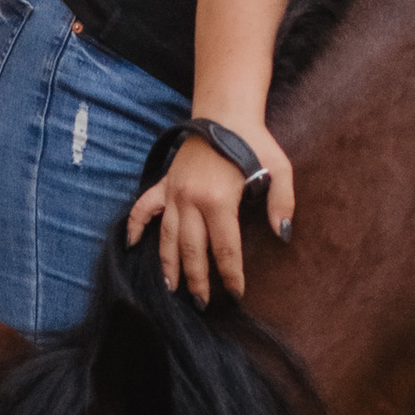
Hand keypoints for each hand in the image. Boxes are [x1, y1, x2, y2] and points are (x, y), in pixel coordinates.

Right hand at [126, 121, 295, 304]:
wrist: (226, 111)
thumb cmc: (255, 140)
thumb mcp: (280, 168)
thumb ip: (282, 202)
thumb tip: (282, 234)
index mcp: (219, 200)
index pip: (225, 250)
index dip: (231, 275)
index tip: (236, 294)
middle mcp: (191, 200)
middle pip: (192, 251)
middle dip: (198, 281)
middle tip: (202, 304)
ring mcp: (174, 192)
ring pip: (167, 238)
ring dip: (168, 265)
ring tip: (171, 289)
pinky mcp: (166, 183)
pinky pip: (145, 208)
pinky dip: (136, 226)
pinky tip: (132, 245)